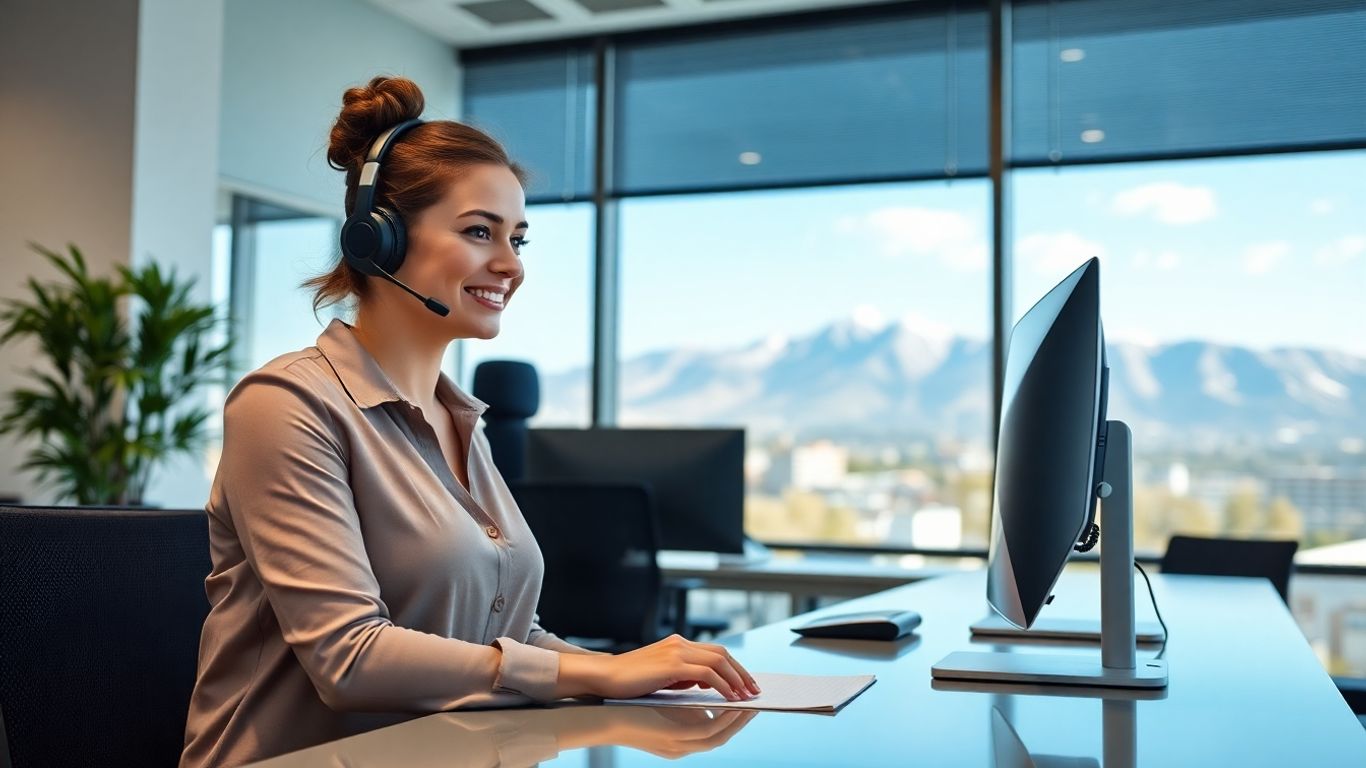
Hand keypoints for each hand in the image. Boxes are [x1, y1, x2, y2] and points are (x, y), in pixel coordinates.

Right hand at [556, 634, 760, 701]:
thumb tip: (707, 683)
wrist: (605, 677)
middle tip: (754, 690)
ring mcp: (676, 651)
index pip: (716, 652)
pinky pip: (707, 674)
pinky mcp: (672, 664)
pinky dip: (722, 685)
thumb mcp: (663, 676)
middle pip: (723, 654)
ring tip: (745, 696)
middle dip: (742, 673)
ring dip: (736, 679)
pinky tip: (729, 697)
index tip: (746, 683)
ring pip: (719, 661)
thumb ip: (684, 675)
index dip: (735, 667)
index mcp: (678, 645)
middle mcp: (680, 643)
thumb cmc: (630, 681)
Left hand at [604, 708, 757, 758]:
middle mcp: (679, 746)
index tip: (749, 698)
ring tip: (750, 698)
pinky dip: (724, 720)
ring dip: (739, 719)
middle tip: (757, 696)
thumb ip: (684, 693)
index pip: (715, 733)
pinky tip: (730, 700)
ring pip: (718, 737)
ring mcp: (677, 744)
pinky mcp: (673, 738)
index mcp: (677, 739)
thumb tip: (708, 679)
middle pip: (721, 736)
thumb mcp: (662, 696)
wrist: (603, 698)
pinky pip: (707, 733)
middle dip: (743, 717)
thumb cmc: (629, 694)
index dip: (735, 718)